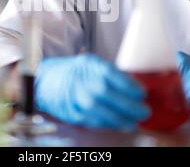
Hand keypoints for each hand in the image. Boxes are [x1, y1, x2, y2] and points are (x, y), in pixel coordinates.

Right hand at [35, 53, 149, 129]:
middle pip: (103, 92)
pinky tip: (119, 125)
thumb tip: (135, 88)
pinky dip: (107, 124)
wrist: (46, 81)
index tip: (142, 93)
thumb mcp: (91, 66)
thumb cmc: (74, 73)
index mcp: (87, 64)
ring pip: (96, 109)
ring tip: (133, 122)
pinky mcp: (70, 111)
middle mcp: (78, 79)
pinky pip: (90, 119)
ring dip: (118, 118)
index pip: (108, 72)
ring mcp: (72, 96)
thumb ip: (111, 75)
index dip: (127, 84)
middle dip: (127, 104)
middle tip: (144, 111)